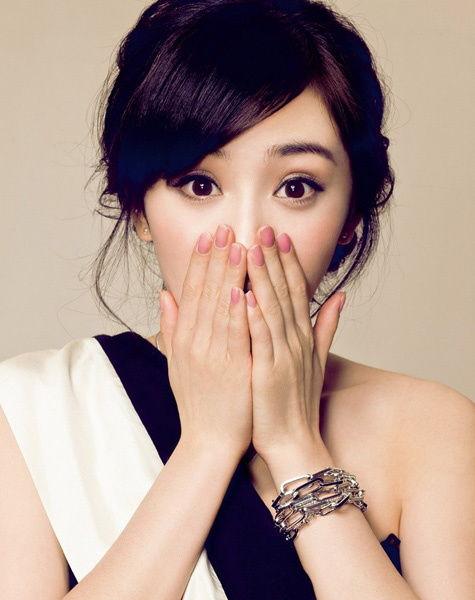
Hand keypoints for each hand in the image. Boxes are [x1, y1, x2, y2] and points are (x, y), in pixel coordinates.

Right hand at [158, 224, 251, 455]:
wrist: (208, 440)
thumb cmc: (198, 401)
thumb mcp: (177, 362)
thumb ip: (171, 326)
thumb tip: (165, 294)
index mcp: (184, 337)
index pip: (192, 291)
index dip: (200, 262)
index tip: (209, 236)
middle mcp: (194, 341)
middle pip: (205, 292)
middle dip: (216, 258)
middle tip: (225, 228)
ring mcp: (212, 354)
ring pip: (220, 307)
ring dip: (229, 275)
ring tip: (238, 245)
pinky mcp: (231, 368)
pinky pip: (235, 334)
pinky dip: (238, 311)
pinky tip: (243, 288)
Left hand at [244, 225, 344, 460]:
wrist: (294, 442)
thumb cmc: (298, 401)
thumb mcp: (317, 360)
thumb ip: (327, 326)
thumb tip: (340, 296)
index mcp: (303, 336)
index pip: (297, 290)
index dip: (288, 262)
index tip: (278, 236)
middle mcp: (296, 341)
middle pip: (285, 292)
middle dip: (274, 259)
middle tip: (263, 228)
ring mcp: (284, 356)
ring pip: (272, 309)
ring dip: (262, 278)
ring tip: (250, 249)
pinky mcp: (269, 373)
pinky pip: (260, 340)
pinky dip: (254, 317)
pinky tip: (244, 295)